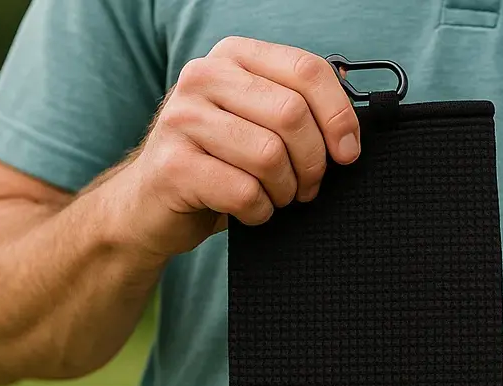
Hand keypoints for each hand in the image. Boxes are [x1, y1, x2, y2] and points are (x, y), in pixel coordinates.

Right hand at [112, 38, 359, 258]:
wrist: (151, 205)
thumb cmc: (217, 166)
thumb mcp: (255, 124)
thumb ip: (295, 107)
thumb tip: (351, 112)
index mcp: (233, 57)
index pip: (306, 70)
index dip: (339, 117)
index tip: (347, 154)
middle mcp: (203, 77)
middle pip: (292, 115)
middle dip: (313, 163)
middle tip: (307, 187)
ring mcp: (183, 119)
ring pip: (270, 156)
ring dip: (286, 191)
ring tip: (276, 198)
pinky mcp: (173, 166)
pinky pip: (245, 192)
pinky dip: (260, 212)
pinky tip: (251, 211)